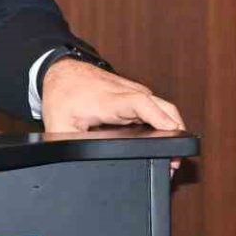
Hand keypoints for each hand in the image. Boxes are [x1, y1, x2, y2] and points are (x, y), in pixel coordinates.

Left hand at [40, 58, 185, 174]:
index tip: (173, 134)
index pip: (140, 104)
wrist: (60, 71)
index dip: (160, 119)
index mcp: (106, 100)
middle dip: (176, 131)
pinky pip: (157, 106)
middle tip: (175, 159)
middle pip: (163, 106)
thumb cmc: (60, 95)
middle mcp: (124, 93)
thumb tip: (76, 164)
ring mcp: (132, 91)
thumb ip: (69, 145)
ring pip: (164, 106)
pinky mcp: (135, 93)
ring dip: (173, 127)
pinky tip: (163, 138)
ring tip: (172, 154)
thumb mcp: (58, 125)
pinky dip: (165, 121)